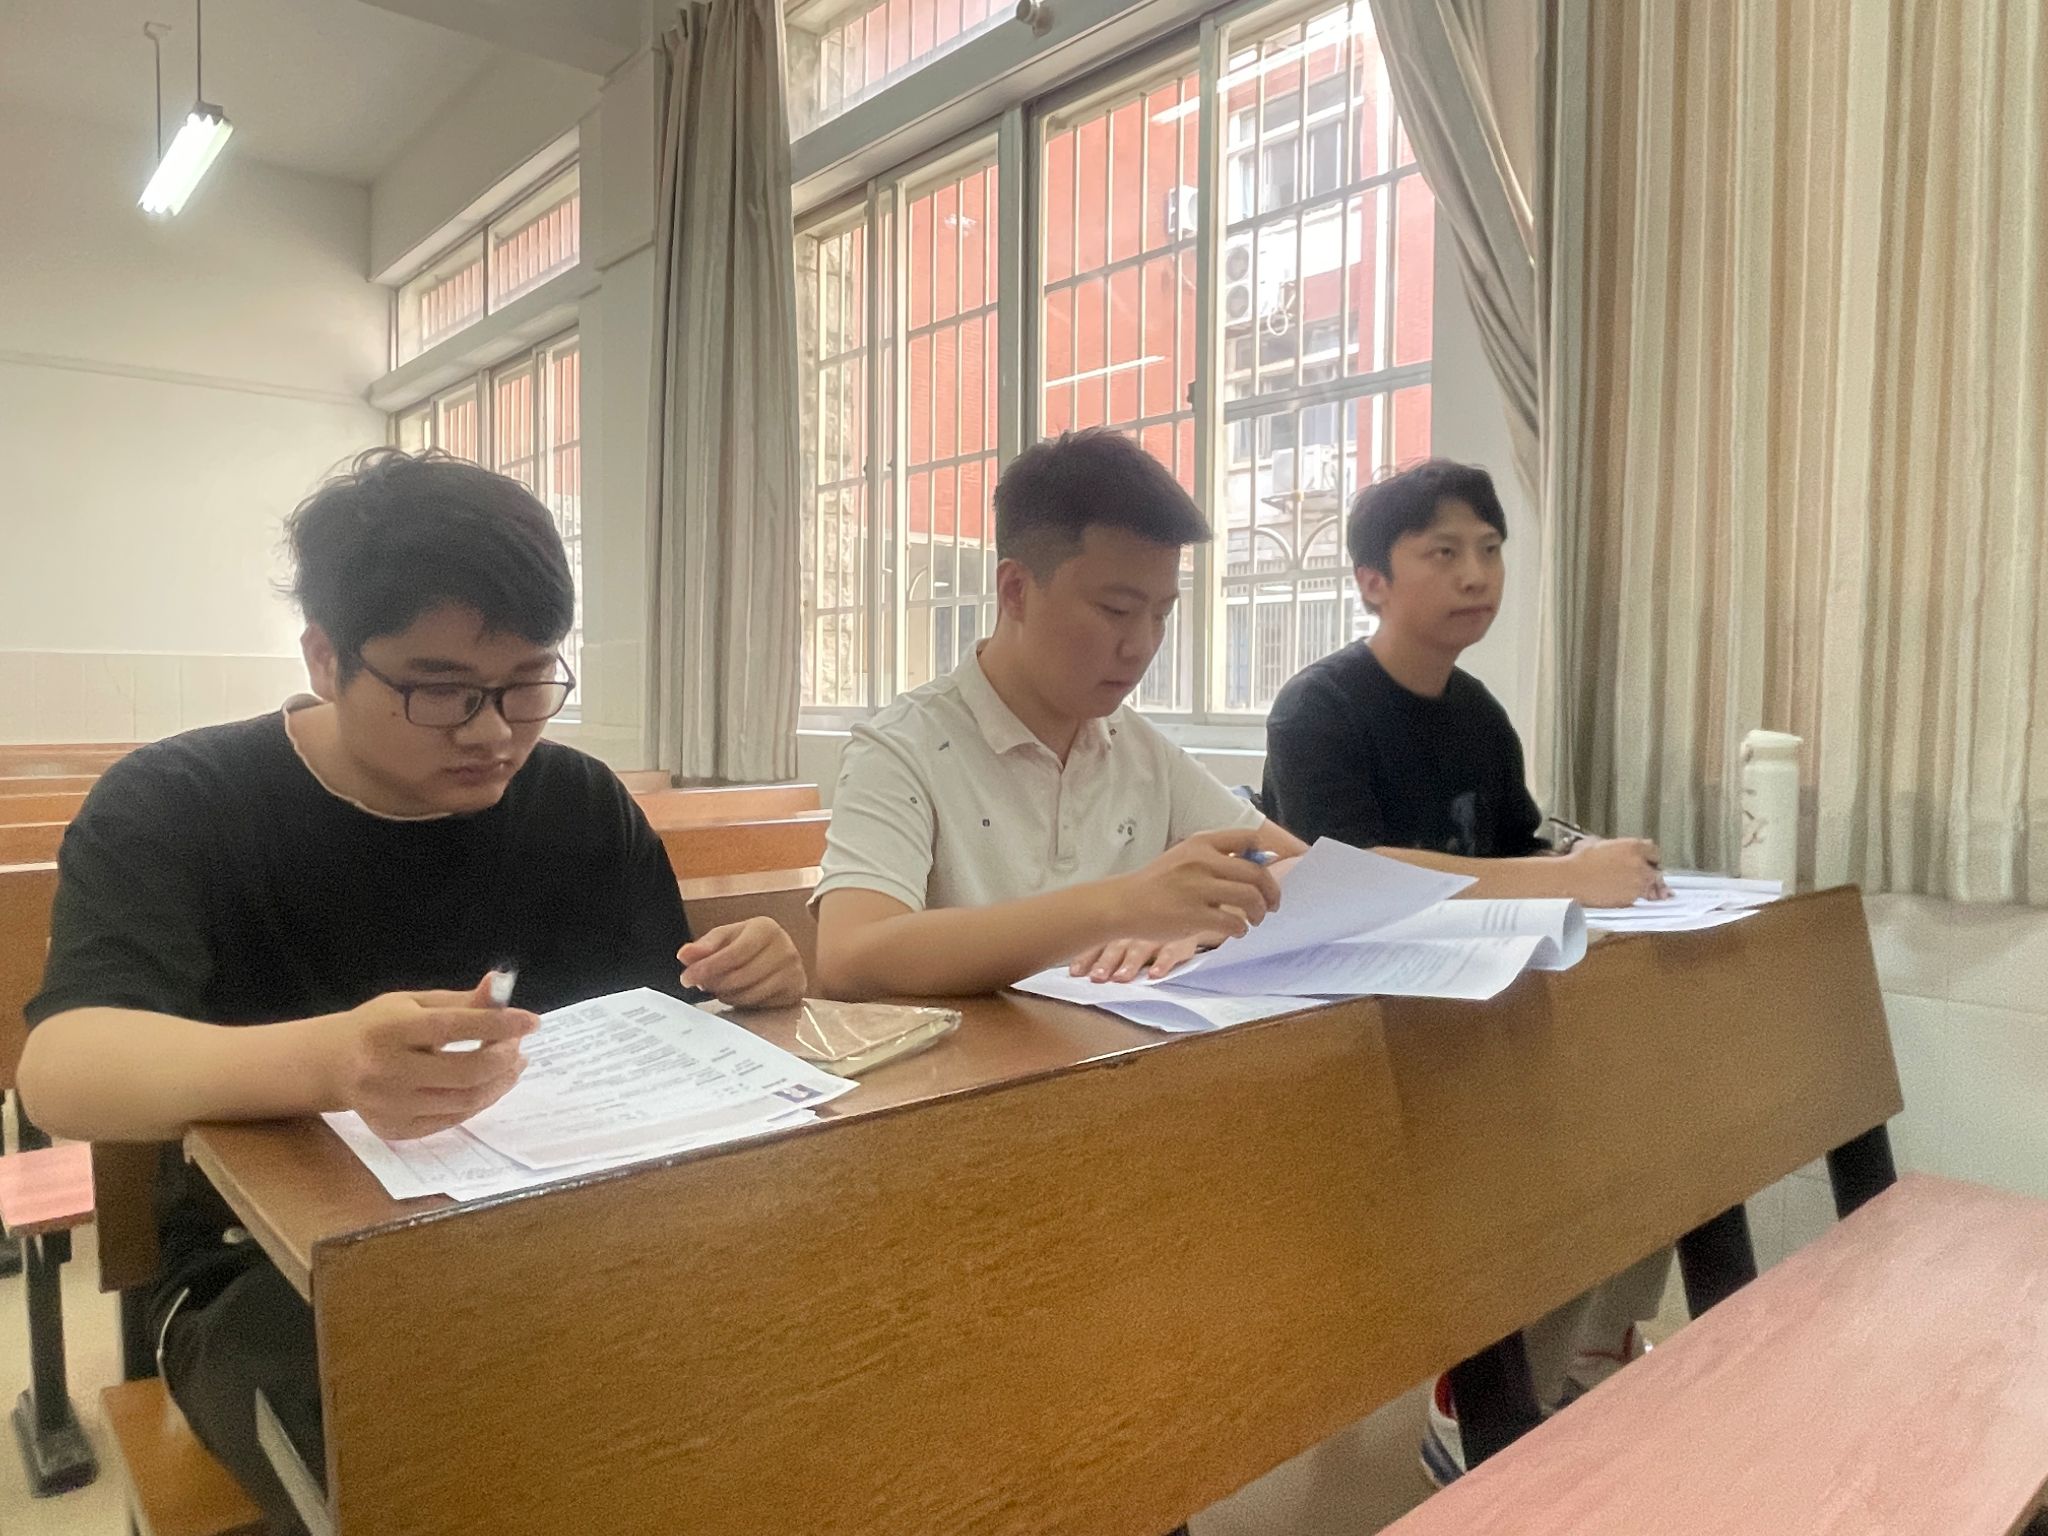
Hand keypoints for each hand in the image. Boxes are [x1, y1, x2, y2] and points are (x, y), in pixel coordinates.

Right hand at [322, 975, 535, 1141]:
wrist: (331, 1064)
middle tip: (519, 1046)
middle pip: (465, 1072)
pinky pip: (452, 1120)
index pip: (454, 1027)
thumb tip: (501, 987)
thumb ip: (460, 1002)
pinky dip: (478, 1100)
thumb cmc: (378, 1025)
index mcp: (389, 1030)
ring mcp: (389, 1107)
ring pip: (464, 1101)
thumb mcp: (414, 1003)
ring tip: (512, 1064)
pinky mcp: (394, 1130)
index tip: (531, 1021)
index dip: (499, 1025)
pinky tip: (489, 1084)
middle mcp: (386, 1071)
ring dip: (499, 1083)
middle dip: (504, 1058)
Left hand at [679, 918, 806, 1008]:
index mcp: (766, 928)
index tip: (687, 977)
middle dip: (716, 983)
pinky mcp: (796, 989)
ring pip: (750, 993)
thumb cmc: (749, 944)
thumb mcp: (726, 938)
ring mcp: (793, 970)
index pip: (733, 953)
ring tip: (719, 988)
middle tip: (702, 985)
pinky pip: (761, 1004)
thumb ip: (704, 946)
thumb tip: (684, 955)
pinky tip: (736, 994)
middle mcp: (785, 947)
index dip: (708, 967)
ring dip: (727, 995)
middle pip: (741, 975)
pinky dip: (742, 1002)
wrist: (778, 954)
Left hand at [1069, 932, 1219, 983]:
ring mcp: (1161, 932)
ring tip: (1121, 978)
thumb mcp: (1133, 924)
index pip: (1100, 941)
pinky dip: (1164, 963)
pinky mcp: (1184, 939)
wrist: (1198, 904)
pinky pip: (1173, 951)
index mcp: (1123, 925)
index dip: (1087, 957)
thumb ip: (1110, 939)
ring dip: (1131, 964)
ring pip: (1142, 949)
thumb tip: (1077, 965)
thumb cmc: (1158, 918)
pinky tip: (1156, 974)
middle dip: (1105, 962)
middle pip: (1118, 946)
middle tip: (1096, 978)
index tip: (1074, 973)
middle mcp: (1138, 927)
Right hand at [1108, 829, 1283, 945]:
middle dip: (1271, 892)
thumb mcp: (1184, 856)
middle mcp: (1202, 861)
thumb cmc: (1158, 882)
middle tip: (1272, 905)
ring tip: (1256, 919)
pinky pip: (1233, 921)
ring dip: (1260, 912)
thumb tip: (1257, 864)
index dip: (1267, 855)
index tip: (1269, 871)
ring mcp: (1197, 888)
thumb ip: (1215, 857)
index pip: (1249, 838)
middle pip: (1256, 873)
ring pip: (1249, 898)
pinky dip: (1241, 928)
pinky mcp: (1194, 915)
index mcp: (1201, 843)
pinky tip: (1237, 930)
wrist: (1124, 903)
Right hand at [1563, 837, 1668, 905]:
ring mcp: (1638, 884)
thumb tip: (1623, 851)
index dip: (1648, 857)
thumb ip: (1619, 847)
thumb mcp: (1600, 843)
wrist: (1572, 879)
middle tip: (1637, 875)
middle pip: (1656, 871)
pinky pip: (1638, 898)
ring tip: (1625, 886)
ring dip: (1642, 886)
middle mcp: (1641, 865)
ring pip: (1649, 887)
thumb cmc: (1581, 860)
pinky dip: (1632, 896)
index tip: (1646, 861)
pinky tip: (1618, 892)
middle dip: (1649, 873)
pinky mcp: (1631, 899)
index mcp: (1634, 847)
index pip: (1654, 851)